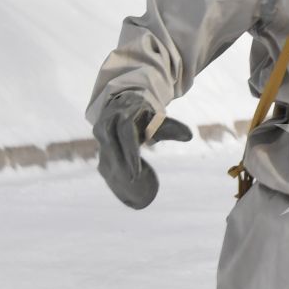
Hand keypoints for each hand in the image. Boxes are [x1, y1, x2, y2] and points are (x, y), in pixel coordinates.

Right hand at [93, 91, 192, 208]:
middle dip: (122, 165)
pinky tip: (119, 185)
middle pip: (113, 146)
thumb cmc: (145, 115)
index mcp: (125, 114)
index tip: (138, 172)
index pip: (127, 135)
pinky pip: (103, 158)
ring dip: (115, 170)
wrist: (123, 102)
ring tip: (126, 185)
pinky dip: (110, 171)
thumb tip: (189, 136)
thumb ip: (173, 128)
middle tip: (133, 182)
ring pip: (106, 153)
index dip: (131, 154)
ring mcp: (101, 131)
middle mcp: (109, 121)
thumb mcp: (159, 120)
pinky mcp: (99, 141)